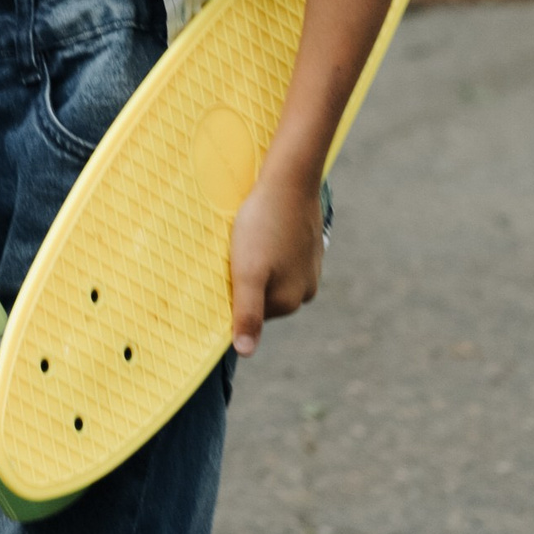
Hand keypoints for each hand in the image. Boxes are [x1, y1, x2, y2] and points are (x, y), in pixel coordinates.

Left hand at [227, 153, 324, 356]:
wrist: (290, 180)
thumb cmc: (263, 225)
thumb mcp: (247, 273)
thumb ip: (247, 314)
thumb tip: (245, 352)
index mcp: (289, 302)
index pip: (248, 314)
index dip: (231, 295)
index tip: (222, 272)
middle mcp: (305, 291)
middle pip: (261, 296)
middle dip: (244, 280)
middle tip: (233, 254)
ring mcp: (310, 268)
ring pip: (271, 275)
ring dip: (256, 263)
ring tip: (247, 240)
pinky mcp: (310, 247)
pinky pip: (282, 257)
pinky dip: (269, 249)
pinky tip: (262, 231)